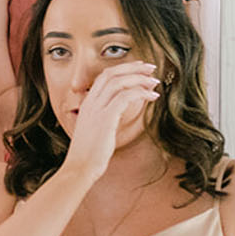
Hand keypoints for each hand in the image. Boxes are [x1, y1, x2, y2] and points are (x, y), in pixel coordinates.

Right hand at [60, 62, 159, 180]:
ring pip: (119, 82)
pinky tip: (153, 96)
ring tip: (155, 82)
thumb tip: (117, 113)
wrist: (79, 168)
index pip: (104, 76)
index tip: (139, 68)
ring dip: (140, 78)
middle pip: (111, 74)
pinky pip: (125, 96)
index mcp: (87, 104)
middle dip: (134, 67)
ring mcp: (97, 110)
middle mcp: (90, 103)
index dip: (123, 69)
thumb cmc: (88, 155)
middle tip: (151, 69)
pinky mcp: (106, 118)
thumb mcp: (94, 131)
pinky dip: (141, 92)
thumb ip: (104, 118)